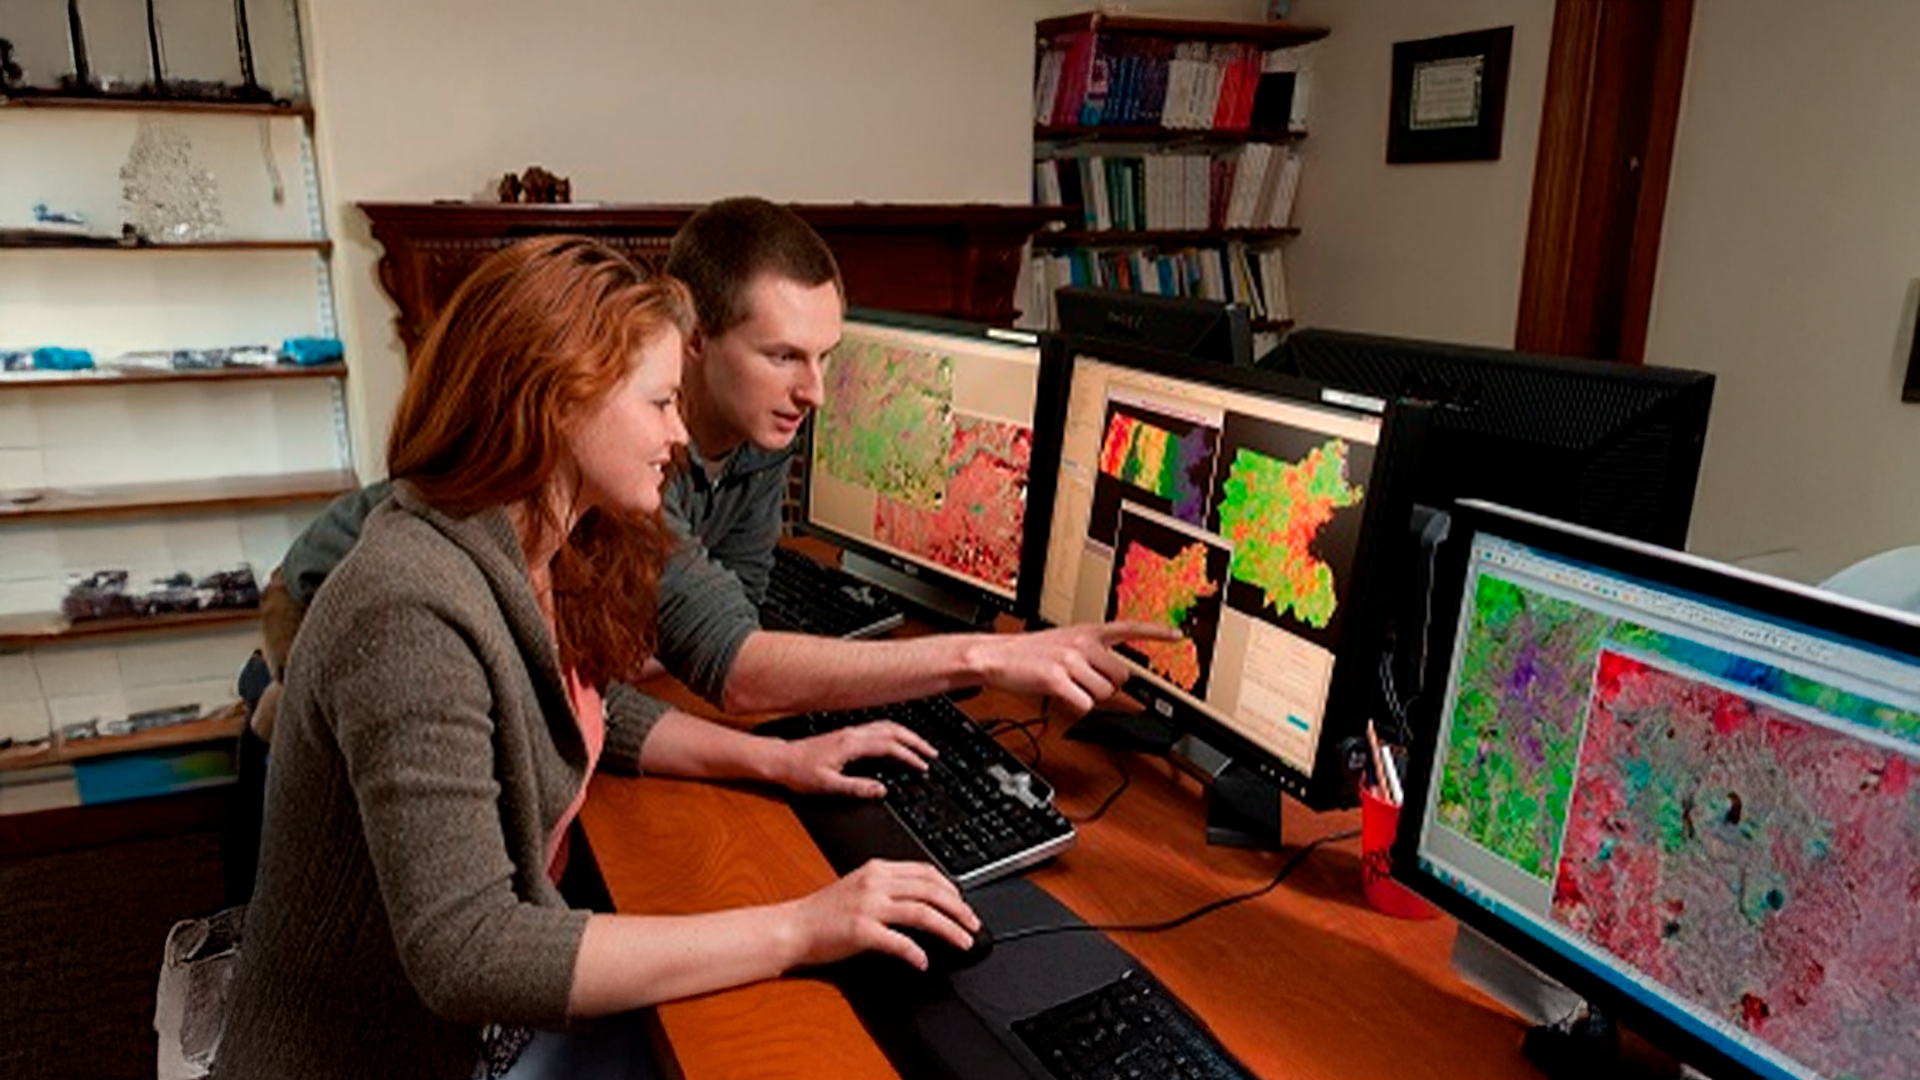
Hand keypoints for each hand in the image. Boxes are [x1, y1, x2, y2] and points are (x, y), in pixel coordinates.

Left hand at [771, 721, 936, 797]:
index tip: (922, 766)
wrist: (781, 760)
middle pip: (893, 730)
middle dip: (915, 741)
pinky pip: (878, 728)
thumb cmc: (800, 772)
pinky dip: (894, 733)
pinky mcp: (847, 734)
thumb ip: (857, 788)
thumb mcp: (828, 786)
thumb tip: (881, 790)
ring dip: (907, 735)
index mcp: (852, 744)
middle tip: (932, 753)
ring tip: (921, 746)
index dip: (909, 756)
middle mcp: (853, 734)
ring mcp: (851, 732)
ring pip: (887, 726)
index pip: (889, 747)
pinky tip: (897, 740)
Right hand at [785, 859, 978, 970]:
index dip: (951, 888)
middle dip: (959, 909)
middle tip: (973, 926)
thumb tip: (926, 900)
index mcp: (877, 869)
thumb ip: (890, 888)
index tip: (964, 904)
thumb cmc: (824, 912)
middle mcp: (875, 882)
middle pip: (931, 891)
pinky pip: (898, 941)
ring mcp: (868, 906)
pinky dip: (915, 952)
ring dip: (948, 929)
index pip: (926, 871)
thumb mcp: (860, 887)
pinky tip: (924, 962)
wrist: (793, 927)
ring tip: (963, 942)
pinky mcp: (861, 930)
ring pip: (922, 913)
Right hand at [972, 620, 1180, 714]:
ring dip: (1089, 698)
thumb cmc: (1029, 653)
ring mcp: (1070, 660)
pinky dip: (1075, 707)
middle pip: (1121, 677)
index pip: (1129, 628)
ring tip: (1068, 688)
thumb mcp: (1064, 642)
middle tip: (1084, 684)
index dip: (1156, 633)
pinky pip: (1084, 705)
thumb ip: (1091, 652)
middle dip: (1107, 686)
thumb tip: (1116, 675)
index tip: (1178, 636)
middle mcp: (1083, 643)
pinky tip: (1061, 697)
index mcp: (1086, 631)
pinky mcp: (1057, 679)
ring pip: (1104, 694)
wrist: (996, 656)